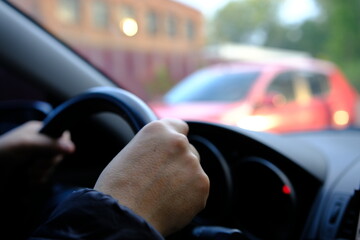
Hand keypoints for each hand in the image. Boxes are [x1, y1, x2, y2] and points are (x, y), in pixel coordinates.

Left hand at [0, 121, 74, 183]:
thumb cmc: (4, 151)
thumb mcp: (27, 143)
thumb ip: (50, 144)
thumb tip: (73, 148)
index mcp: (40, 131)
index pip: (62, 137)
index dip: (61, 146)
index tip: (53, 153)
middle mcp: (40, 144)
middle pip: (58, 155)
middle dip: (47, 163)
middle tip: (34, 164)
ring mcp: (36, 159)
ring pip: (51, 168)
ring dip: (40, 174)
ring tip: (27, 173)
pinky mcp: (32, 173)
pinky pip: (44, 178)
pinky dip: (36, 181)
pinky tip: (26, 180)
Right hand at [94, 118, 209, 235]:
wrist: (125, 217)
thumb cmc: (118, 188)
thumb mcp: (130, 155)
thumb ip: (151, 148)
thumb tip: (161, 155)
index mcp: (159, 130)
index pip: (180, 126)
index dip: (176, 139)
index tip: (173, 149)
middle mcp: (179, 142)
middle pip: (188, 151)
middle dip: (180, 163)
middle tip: (162, 180)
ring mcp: (193, 163)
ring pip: (194, 171)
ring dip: (185, 180)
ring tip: (162, 195)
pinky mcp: (202, 185)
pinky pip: (198, 190)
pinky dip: (189, 197)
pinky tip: (170, 204)